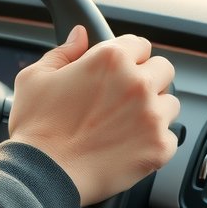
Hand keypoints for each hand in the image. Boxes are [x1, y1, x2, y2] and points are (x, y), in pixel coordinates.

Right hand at [7, 25, 179, 205]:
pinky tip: (129, 143)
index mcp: (109, 59)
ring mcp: (152, 116)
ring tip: (126, 122)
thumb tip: (80, 35)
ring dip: (154, 108)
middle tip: (123, 94)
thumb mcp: (36, 76)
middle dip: (147, 77)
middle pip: (164, 69)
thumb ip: (64, 51)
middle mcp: (137, 83)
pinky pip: (170, 136)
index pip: (140, 44)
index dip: (128, 55)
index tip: (119, 68)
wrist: (44, 173)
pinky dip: (153, 139)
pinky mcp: (159, 148)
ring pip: (170, 102)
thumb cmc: (37, 125)